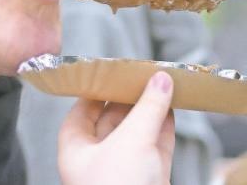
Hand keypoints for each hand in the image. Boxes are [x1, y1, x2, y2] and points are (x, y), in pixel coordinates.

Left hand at [58, 71, 174, 184]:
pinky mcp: (148, 179)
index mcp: (76, 149)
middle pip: (113, 118)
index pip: (82, 109)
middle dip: (130, 97)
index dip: (98, 89)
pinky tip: (170, 111)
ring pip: (137, 133)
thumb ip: (147, 108)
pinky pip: (156, 147)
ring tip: (162, 87)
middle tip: (144, 76)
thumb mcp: (130, 140)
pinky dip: (164, 129)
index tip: (113, 72)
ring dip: (151, 111)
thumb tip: (160, 82)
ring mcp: (123, 170)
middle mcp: (97, 159)